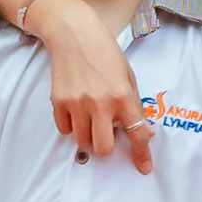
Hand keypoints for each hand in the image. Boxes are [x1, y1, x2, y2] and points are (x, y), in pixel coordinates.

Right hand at [26, 0, 149, 166]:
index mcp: (122, 95)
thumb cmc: (105, 54)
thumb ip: (133, 105)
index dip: (141, 154)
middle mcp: (100, 103)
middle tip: (106, 132)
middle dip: (106, 146)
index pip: (136, 133)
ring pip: (82, 141)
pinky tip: (76, 110)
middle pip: (103, 148)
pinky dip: (71, 126)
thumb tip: (141, 132)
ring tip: (90, 117)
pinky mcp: (58, 102)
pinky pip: (65, 129)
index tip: (144, 167)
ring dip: (88, 136)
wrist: (74, 34)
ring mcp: (76, 103)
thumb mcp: (128, 76)